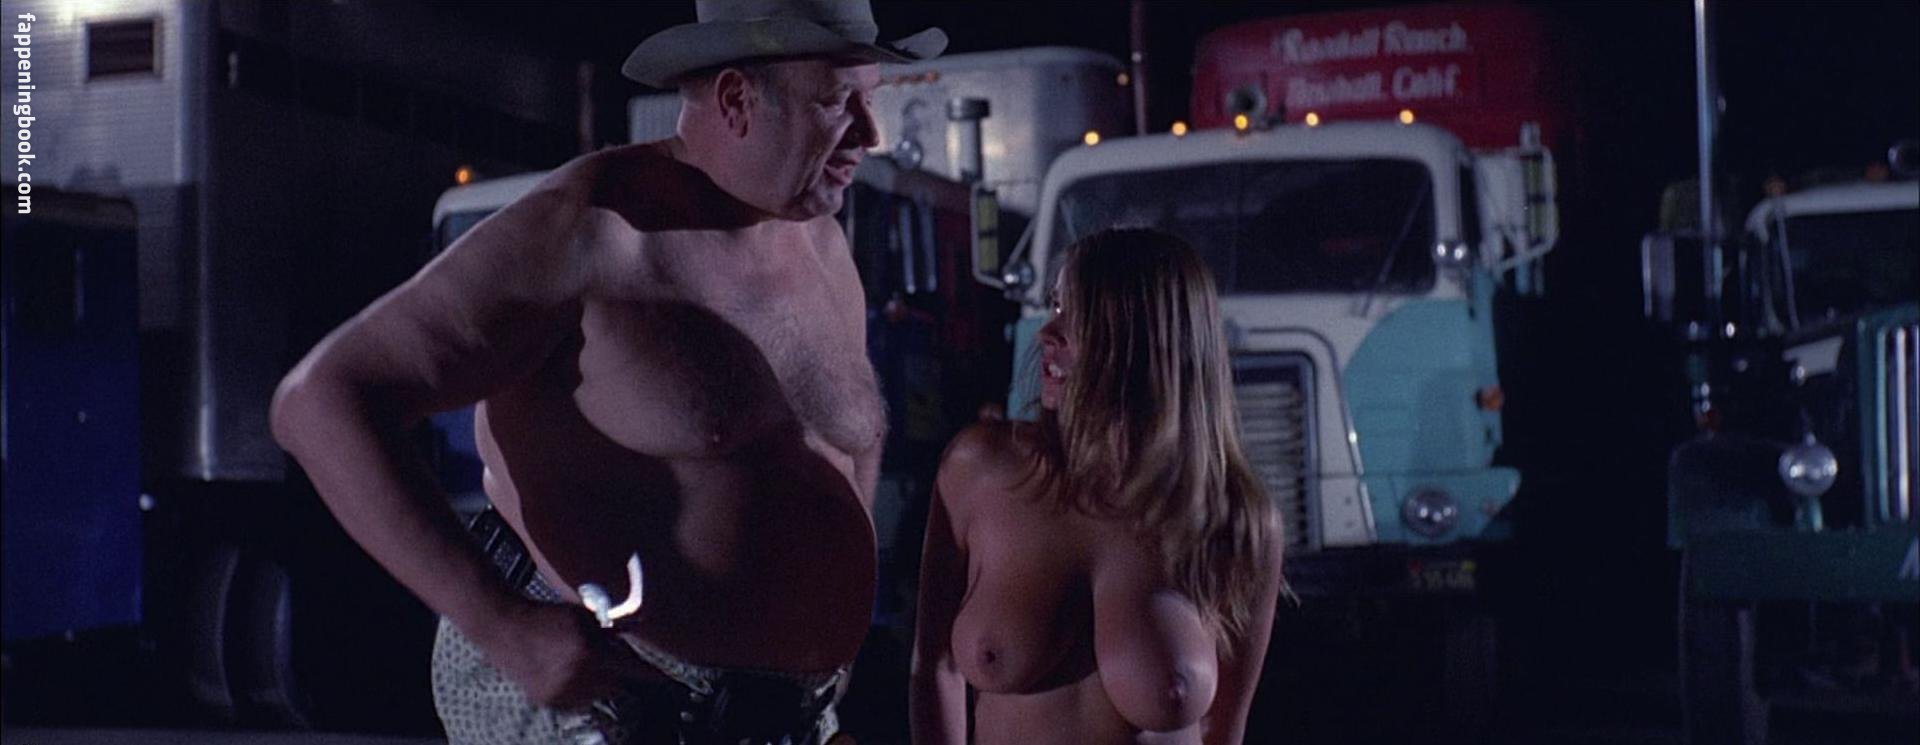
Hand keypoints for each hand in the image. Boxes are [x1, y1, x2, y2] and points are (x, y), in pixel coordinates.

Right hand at [468, 600, 663, 707]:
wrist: (507, 628)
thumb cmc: (550, 616)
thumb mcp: (586, 617)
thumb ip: (613, 630)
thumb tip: (641, 634)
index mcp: (591, 652)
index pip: (633, 670)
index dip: (653, 677)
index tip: (670, 682)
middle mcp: (579, 676)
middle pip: (617, 687)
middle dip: (618, 676)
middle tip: (604, 662)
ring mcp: (563, 692)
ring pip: (597, 696)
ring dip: (598, 684)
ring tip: (578, 662)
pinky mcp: (550, 701)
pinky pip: (577, 702)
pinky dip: (579, 692)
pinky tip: (564, 672)